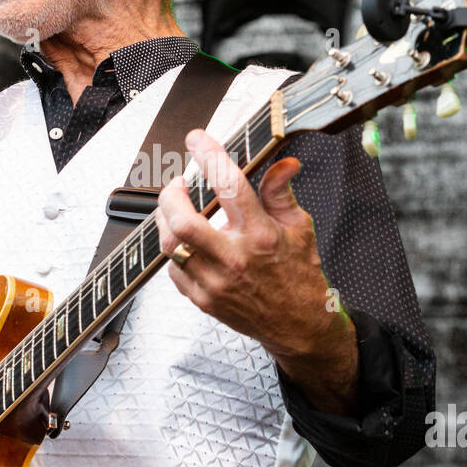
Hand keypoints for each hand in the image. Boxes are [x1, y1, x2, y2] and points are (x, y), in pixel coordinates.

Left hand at [154, 129, 357, 411]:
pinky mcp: (204, 300)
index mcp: (260, 236)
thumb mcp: (299, 228)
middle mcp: (234, 259)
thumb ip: (281, 193)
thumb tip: (284, 163)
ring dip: (166, 220)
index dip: (209, 156)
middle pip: (183, 221)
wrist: (300, 326)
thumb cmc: (300, 276)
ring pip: (171, 245)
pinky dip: (175, 250)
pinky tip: (185, 242)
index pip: (229, 185)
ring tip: (175, 209)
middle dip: (171, 194)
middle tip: (177, 184)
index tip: (198, 139)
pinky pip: (174, 270)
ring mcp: (215, 283)